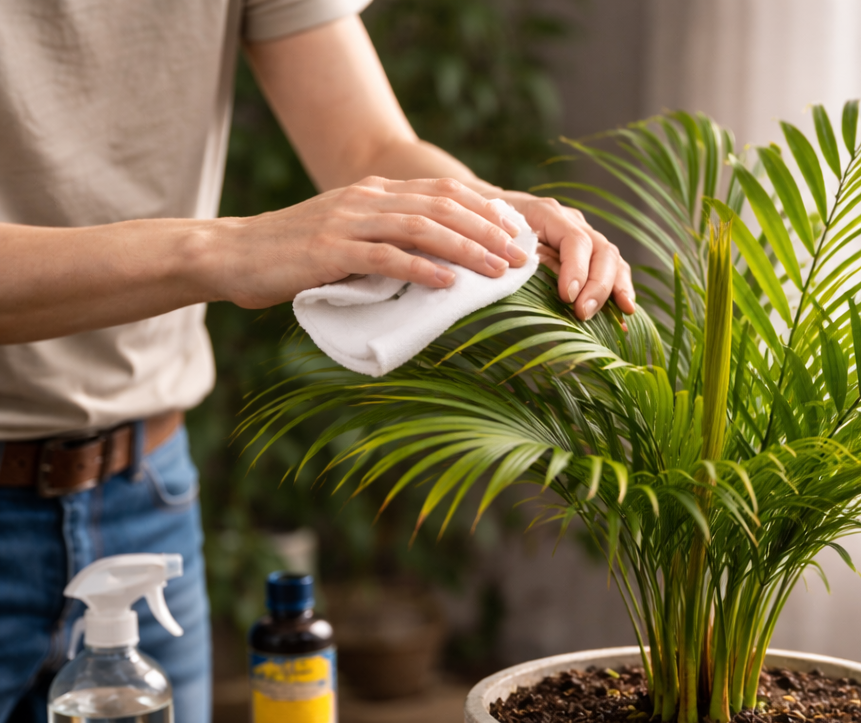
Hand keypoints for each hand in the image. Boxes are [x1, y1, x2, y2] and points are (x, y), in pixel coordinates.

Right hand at [211, 176, 530, 308]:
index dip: (485, 210)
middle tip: (521, 256)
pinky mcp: (330, 252)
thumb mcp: (346, 236)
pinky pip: (385, 257)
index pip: (444, 192)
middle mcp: (367, 199)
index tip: (517, 231)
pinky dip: (421, 270)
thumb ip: (385, 240)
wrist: (232, 254)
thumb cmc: (292, 255)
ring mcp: (348, 222)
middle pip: (443, 206)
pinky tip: (449, 284)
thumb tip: (433, 265)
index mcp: (375, 192)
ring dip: (466, 250)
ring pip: (422, 228)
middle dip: (489, 231)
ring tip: (497, 270)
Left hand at [497, 193, 634, 320]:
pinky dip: (619, 289)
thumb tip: (532, 289)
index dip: (576, 269)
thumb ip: (516, 261)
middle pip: (601, 249)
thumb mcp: (495, 242)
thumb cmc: (487, 232)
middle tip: (584, 313)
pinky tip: (625, 310)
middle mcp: (571, 222)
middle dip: (598, 285)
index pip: (574, 240)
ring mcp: (583, 235)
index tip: (568, 296)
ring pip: (612, 258)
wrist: (485, 215)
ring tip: (622, 312)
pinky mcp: (586, 253)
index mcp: (547, 213)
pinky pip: (611, 268)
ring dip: (616, 287)